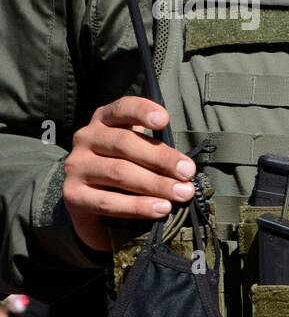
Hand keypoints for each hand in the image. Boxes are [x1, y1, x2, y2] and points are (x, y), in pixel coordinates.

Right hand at [63, 97, 195, 252]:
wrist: (90, 204)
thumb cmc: (125, 171)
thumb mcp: (139, 154)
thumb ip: (156, 152)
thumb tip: (186, 168)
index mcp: (104, 120)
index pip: (122, 108)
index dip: (142, 111)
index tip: (164, 120)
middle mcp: (86, 138)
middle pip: (125, 143)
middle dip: (161, 158)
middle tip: (188, 173)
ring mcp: (76, 166)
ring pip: (119, 172)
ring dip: (156, 184)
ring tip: (181, 193)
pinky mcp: (73, 195)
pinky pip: (109, 201)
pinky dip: (139, 206)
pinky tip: (161, 208)